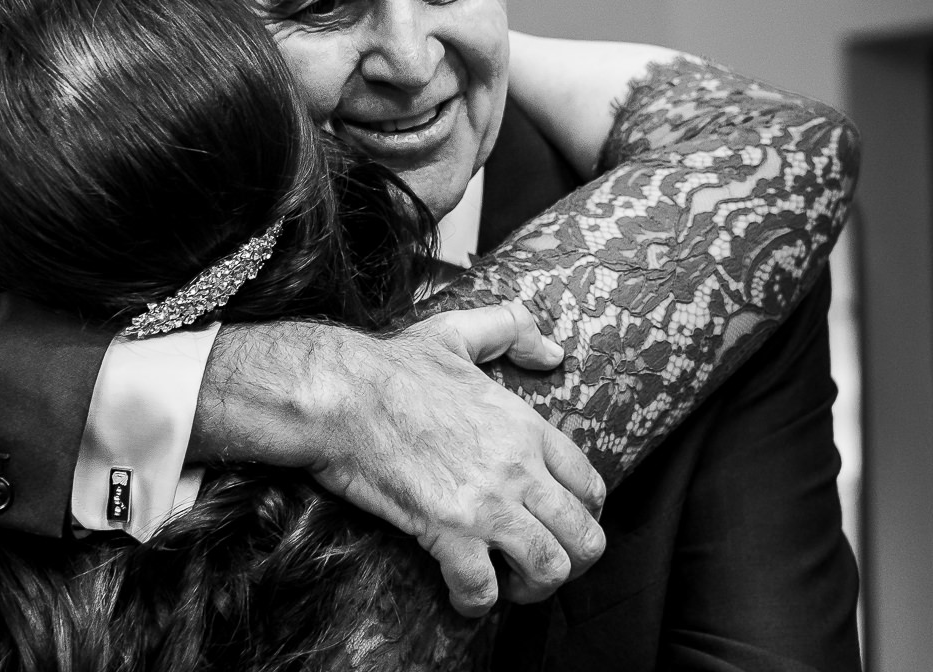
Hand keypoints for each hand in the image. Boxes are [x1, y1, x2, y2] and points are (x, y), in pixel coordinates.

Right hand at [306, 303, 606, 615]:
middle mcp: (518, 468)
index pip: (590, 484)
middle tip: (542, 566)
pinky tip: (464, 596)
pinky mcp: (447, 530)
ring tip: (510, 586)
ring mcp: (486, 502)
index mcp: (525, 426)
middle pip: (584, 535)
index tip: (561, 524)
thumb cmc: (391, 367)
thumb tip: (553, 352)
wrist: (341, 395)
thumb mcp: (457, 331)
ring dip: (533, 588)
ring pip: (549, 567)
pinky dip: (477, 602)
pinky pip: (483, 588)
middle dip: (573, 562)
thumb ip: (512, 328)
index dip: (585, 515)